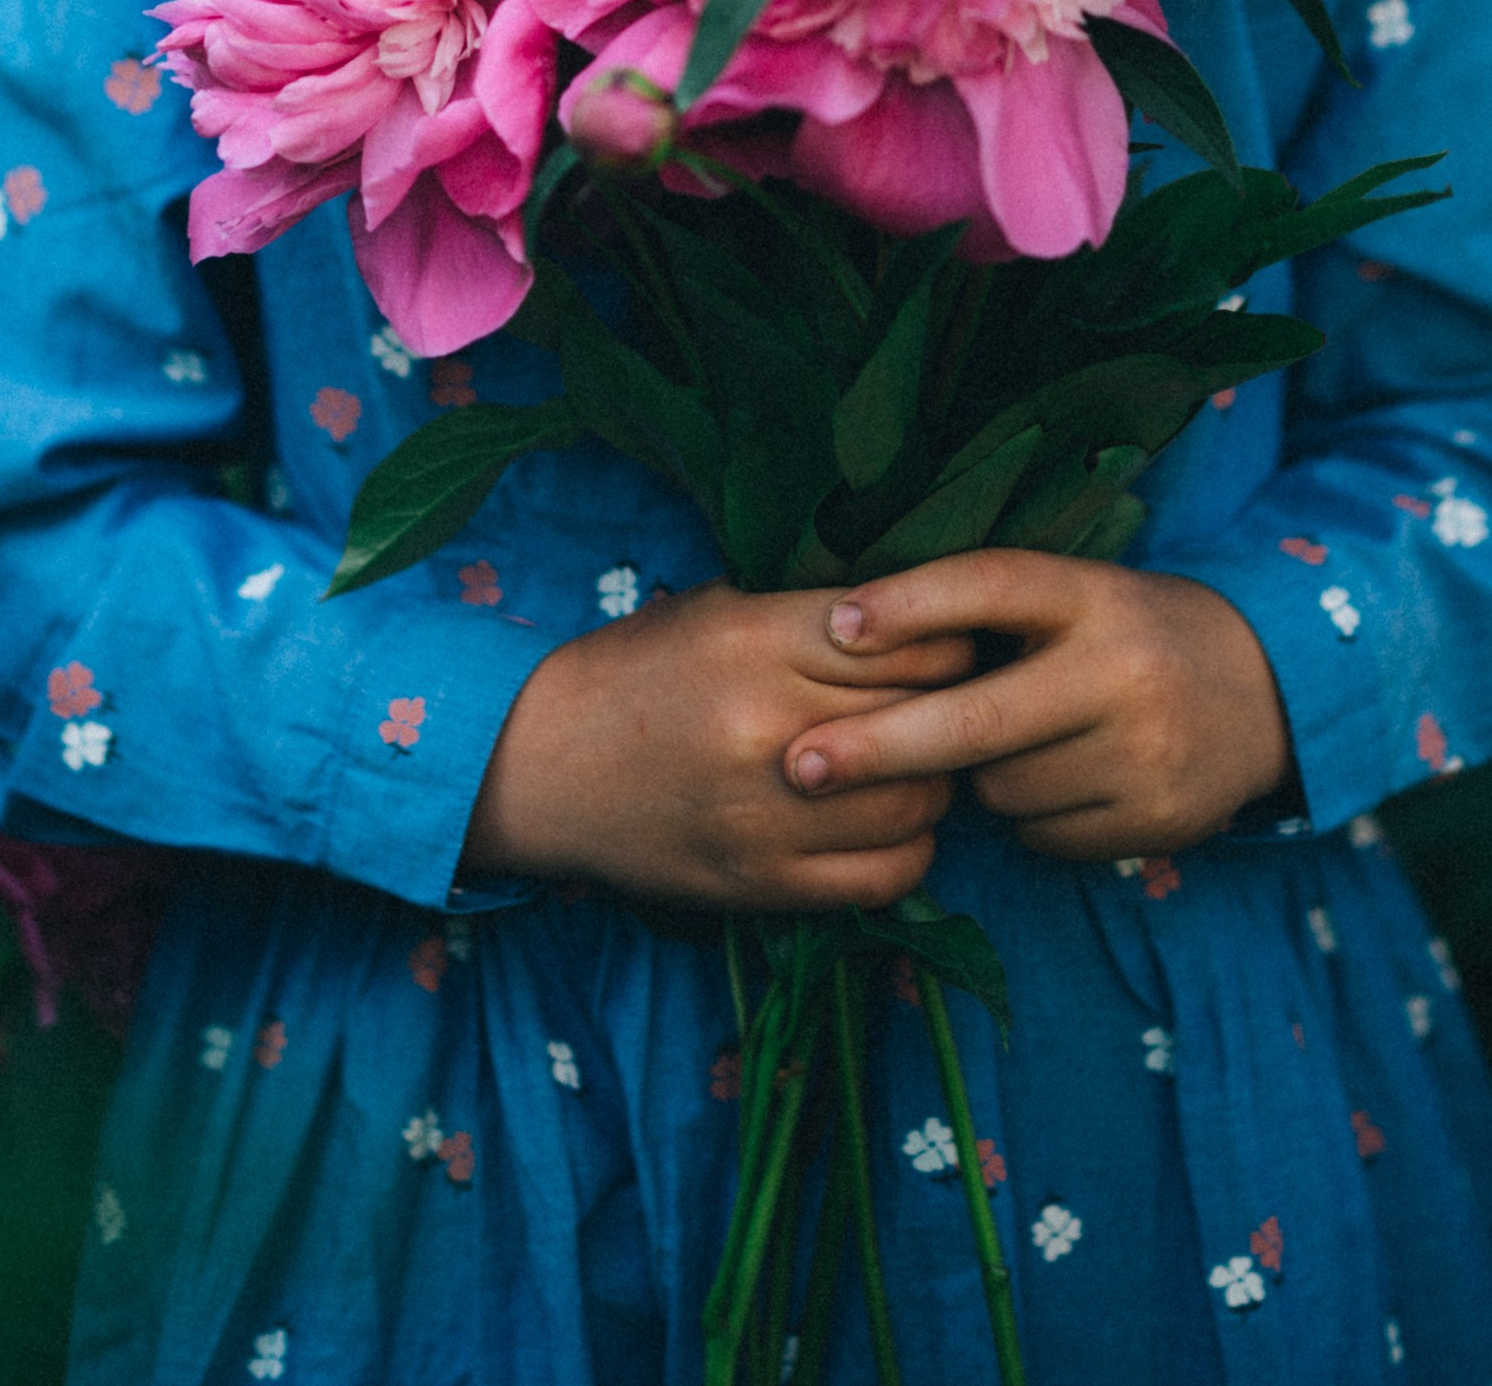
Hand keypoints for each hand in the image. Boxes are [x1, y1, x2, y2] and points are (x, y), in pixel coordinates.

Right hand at [461, 577, 972, 910]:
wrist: (537, 767)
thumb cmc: (634, 671)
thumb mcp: (716, 607)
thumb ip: (812, 609)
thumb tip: (922, 607)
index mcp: (758, 640)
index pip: (914, 640)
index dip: (950, 641)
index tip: (949, 644)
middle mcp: (770, 726)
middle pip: (925, 717)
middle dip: (953, 707)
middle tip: (952, 702)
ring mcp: (768, 815)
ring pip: (919, 800)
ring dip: (935, 780)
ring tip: (919, 763)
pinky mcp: (763, 883)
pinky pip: (887, 875)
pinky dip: (909, 848)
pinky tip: (890, 822)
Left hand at [779, 552, 1290, 862]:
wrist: (1269, 691)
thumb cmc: (1130, 633)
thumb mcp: (1077, 596)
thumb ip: (992, 614)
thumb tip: (857, 642)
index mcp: (1092, 595)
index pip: (992, 585)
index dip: (910, 602)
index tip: (835, 623)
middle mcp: (1120, 669)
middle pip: (976, 717)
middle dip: (877, 747)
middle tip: (800, 765)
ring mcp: (1142, 751)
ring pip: (1001, 788)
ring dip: (979, 778)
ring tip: (1021, 743)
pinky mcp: (1156, 819)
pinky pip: (1044, 836)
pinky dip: (1033, 818)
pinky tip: (1067, 780)